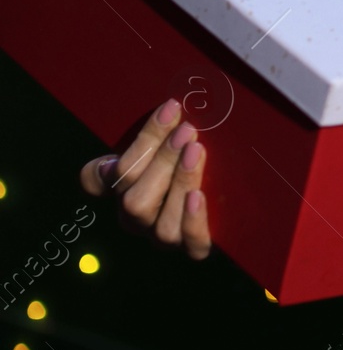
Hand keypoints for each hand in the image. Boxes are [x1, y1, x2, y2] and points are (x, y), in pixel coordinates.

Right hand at [79, 98, 211, 259]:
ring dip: (178, 184)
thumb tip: (172, 103)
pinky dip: (193, 221)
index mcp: (122, 186)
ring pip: (161, 223)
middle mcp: (137, 215)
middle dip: (160, 161)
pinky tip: (198, 195)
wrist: (238, 194)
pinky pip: (192, 245)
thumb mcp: (175, 137)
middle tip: (186, 131)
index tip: (164, 114)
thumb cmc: (196, 150)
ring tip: (196, 153)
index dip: (115, 157)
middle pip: (133, 199)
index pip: (97, 179)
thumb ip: (164, 127)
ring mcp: (163, 234)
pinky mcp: (194, 246)